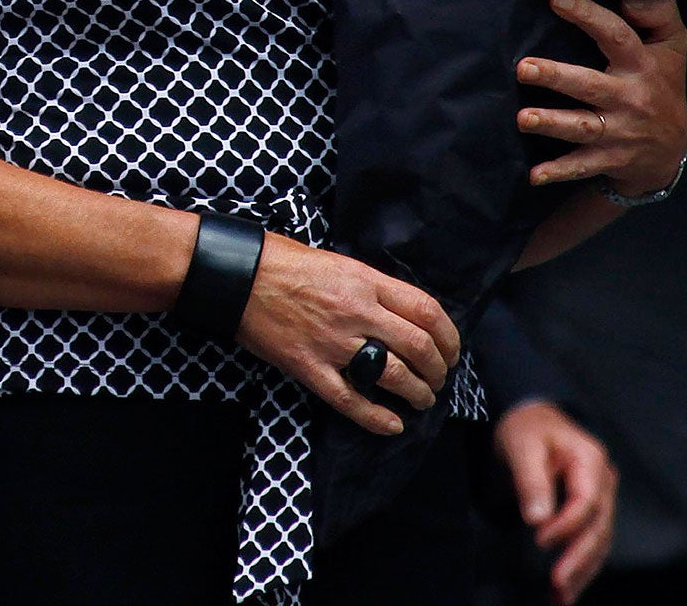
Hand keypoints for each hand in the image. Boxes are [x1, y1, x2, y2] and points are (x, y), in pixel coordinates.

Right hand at [237, 234, 460, 435]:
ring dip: (417, 393)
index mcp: (364, 281)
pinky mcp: (309, 366)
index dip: (448, 336)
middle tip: (439, 379)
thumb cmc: (281, 260)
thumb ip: (369, 286)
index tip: (451, 350)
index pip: (426, 311)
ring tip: (422, 400)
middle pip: (418, 346)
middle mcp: (355, 311)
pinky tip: (392, 425)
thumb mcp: (335, 261)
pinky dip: (376, 418)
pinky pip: (349, 399)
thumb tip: (398, 312)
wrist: (235, 274)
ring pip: (393, 375)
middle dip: (438, 369)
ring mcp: (332, 342)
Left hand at [492, 399, 616, 603]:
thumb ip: (531, 480)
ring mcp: (602, 500)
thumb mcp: (522, 445)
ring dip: (582, 572)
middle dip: (579, 559)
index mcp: (590, 460)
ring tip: (562, 598)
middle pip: (598, 528)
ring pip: (599, 543)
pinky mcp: (592, 515)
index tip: (539, 539)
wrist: (534, 422)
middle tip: (558, 583)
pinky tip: (567, 591)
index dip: (566, 524)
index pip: (586, 501)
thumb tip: (537, 519)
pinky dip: (580, 568)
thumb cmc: (527, 430)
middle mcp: (604, 483)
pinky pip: (591, 544)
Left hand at [518, 0, 686, 196]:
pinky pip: (583, 166)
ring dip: (552, 123)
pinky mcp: (609, 158)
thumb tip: (628, 0)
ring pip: (582, 127)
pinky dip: (560, 172)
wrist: (673, 149)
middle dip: (556, 77)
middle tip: (523, 68)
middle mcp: (629, 98)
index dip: (588, 15)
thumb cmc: (663, 83)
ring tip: (522, 118)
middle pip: (590, 86)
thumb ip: (660, 12)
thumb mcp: (673, 44)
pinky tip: (535, 175)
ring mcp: (619, 131)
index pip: (616, 35)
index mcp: (641, 65)